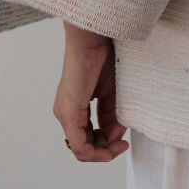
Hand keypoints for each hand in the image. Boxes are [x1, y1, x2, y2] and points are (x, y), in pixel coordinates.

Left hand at [53, 24, 129, 162]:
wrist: (93, 38)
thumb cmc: (102, 56)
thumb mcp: (110, 93)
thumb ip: (109, 114)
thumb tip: (114, 134)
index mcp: (74, 108)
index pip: (87, 138)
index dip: (107, 144)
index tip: (124, 138)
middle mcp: (66, 114)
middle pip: (84, 147)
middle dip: (106, 149)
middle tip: (123, 141)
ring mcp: (65, 114)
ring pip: (80, 149)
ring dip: (103, 150)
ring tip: (121, 139)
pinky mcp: (68, 113)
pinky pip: (79, 145)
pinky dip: (97, 149)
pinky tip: (113, 139)